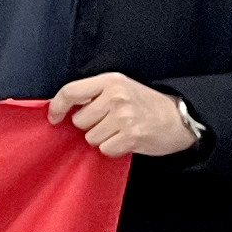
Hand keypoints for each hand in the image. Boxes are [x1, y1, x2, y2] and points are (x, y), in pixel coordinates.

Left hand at [49, 73, 199, 157]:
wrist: (178, 119)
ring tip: (119, 130)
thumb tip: (62, 109)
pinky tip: (125, 140)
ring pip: (91, 137)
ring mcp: (124, 117)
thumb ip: (93, 94)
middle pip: (79, 120)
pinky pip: (105, 149)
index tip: (54, 118)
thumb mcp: (120, 88)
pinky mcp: (131, 136)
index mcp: (110, 81)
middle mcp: (116, 96)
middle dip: (90, 125)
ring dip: (102, 138)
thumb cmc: (144, 104)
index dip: (57, 107)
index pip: (70, 92)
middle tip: (109, 122)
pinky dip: (113, 149)